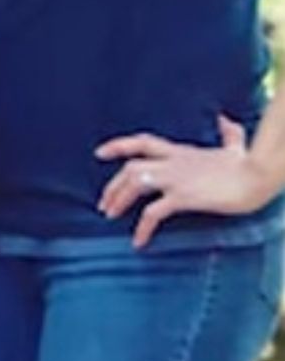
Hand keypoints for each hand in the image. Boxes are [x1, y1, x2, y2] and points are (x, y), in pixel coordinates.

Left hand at [95, 115, 278, 247]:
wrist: (260, 176)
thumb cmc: (251, 165)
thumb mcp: (236, 146)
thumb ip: (228, 134)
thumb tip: (225, 119)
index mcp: (182, 152)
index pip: (143, 142)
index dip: (119, 146)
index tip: (99, 153)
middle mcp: (174, 162)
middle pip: (131, 167)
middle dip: (113, 185)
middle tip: (104, 204)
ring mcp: (177, 178)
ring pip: (134, 182)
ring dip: (118, 199)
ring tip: (110, 215)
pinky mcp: (184, 196)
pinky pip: (154, 212)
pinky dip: (142, 227)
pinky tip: (138, 241)